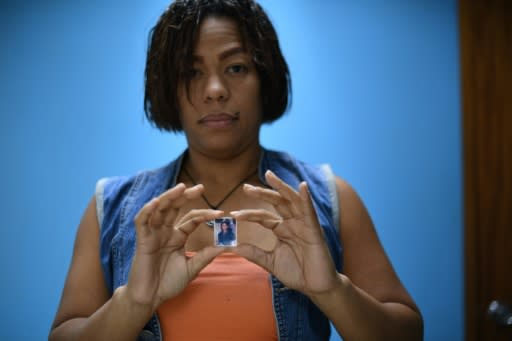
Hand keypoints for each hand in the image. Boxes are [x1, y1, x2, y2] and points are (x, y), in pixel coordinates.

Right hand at [127, 183, 223, 309]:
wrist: (150, 298)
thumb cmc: (168, 283)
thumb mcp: (192, 268)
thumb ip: (206, 256)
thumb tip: (226, 245)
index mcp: (177, 236)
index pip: (192, 219)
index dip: (205, 214)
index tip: (221, 214)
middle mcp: (165, 231)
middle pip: (175, 208)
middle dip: (186, 196)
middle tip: (201, 187)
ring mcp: (153, 234)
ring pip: (159, 209)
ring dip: (169, 197)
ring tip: (181, 188)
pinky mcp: (142, 240)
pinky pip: (142, 221)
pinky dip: (148, 210)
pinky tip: (157, 202)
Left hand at [231, 170, 339, 296]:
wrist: (316, 287)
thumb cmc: (297, 273)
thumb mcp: (270, 262)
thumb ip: (254, 253)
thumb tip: (232, 247)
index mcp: (282, 229)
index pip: (263, 217)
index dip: (249, 214)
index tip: (233, 214)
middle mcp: (293, 222)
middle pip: (276, 202)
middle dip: (262, 193)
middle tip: (246, 187)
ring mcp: (304, 224)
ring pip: (291, 200)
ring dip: (281, 187)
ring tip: (269, 175)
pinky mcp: (314, 230)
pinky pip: (310, 211)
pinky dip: (306, 198)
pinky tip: (302, 186)